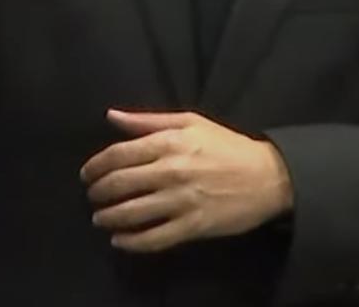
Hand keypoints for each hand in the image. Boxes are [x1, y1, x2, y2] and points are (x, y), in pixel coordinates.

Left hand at [80, 109, 294, 251]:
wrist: (271, 177)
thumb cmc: (227, 146)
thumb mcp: (190, 122)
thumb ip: (146, 120)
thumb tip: (110, 116)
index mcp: (168, 143)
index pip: (117, 155)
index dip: (95, 166)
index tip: (87, 174)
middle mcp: (171, 171)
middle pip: (120, 184)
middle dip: (98, 193)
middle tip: (91, 197)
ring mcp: (183, 201)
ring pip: (132, 213)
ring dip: (109, 217)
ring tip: (100, 218)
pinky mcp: (195, 225)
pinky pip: (156, 238)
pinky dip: (132, 242)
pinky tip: (119, 241)